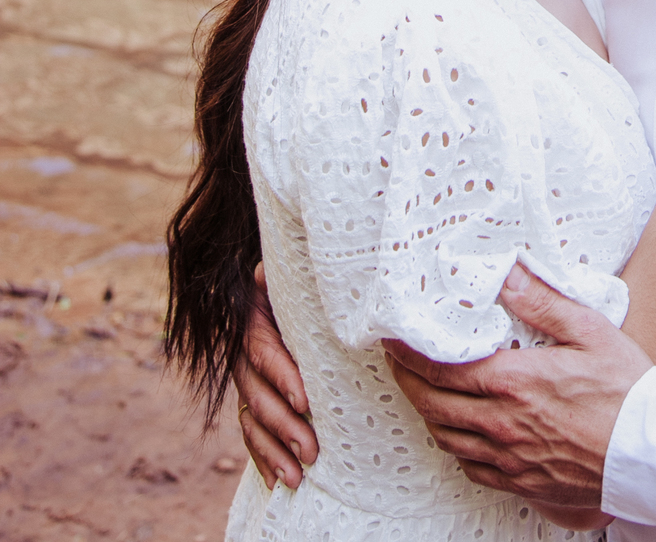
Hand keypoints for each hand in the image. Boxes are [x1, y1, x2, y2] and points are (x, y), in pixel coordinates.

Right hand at [231, 263, 317, 489]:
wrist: (274, 297)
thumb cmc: (293, 289)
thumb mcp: (286, 281)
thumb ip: (276, 281)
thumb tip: (261, 271)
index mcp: (253, 327)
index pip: (264, 354)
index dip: (283, 377)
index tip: (306, 401)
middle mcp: (245, 360)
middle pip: (259, 397)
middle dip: (285, 427)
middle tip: (311, 451)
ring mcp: (248, 386)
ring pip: (254, 422)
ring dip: (274, 452)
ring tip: (297, 477)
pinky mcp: (255, 406)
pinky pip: (252, 437)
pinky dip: (264, 461)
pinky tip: (277, 483)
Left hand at [383, 261, 650, 512]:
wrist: (651, 454)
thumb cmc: (626, 392)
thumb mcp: (589, 330)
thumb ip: (542, 301)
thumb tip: (506, 274)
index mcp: (515, 382)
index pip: (444, 368)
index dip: (411, 354)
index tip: (394, 339)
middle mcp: (504, 424)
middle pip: (435, 405)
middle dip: (407, 381)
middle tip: (396, 362)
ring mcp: (511, 458)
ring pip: (448, 439)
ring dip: (427, 414)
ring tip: (421, 394)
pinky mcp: (523, 482)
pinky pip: (472, 468)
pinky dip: (454, 448)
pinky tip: (458, 436)